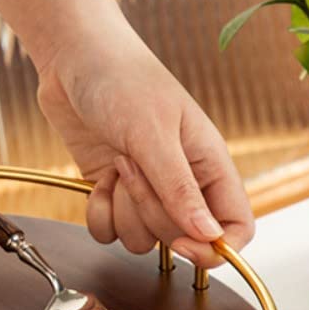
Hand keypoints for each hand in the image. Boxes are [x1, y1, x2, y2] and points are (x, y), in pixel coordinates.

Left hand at [36, 32, 253, 267]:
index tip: (185, 244)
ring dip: (122, 210)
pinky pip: (108, 232)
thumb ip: (180, 189)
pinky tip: (97, 180)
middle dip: (150, 212)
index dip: (215, 248)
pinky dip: (98, 213)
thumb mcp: (153, 134)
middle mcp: (183, 183)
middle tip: (134, 167)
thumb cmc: (122, 80)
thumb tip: (209, 235)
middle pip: (181, 238)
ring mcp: (146, 190)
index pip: (236, 227)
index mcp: (210, 164)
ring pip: (142, 240)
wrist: (72, 61)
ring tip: (117, 165)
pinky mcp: (113, 194)